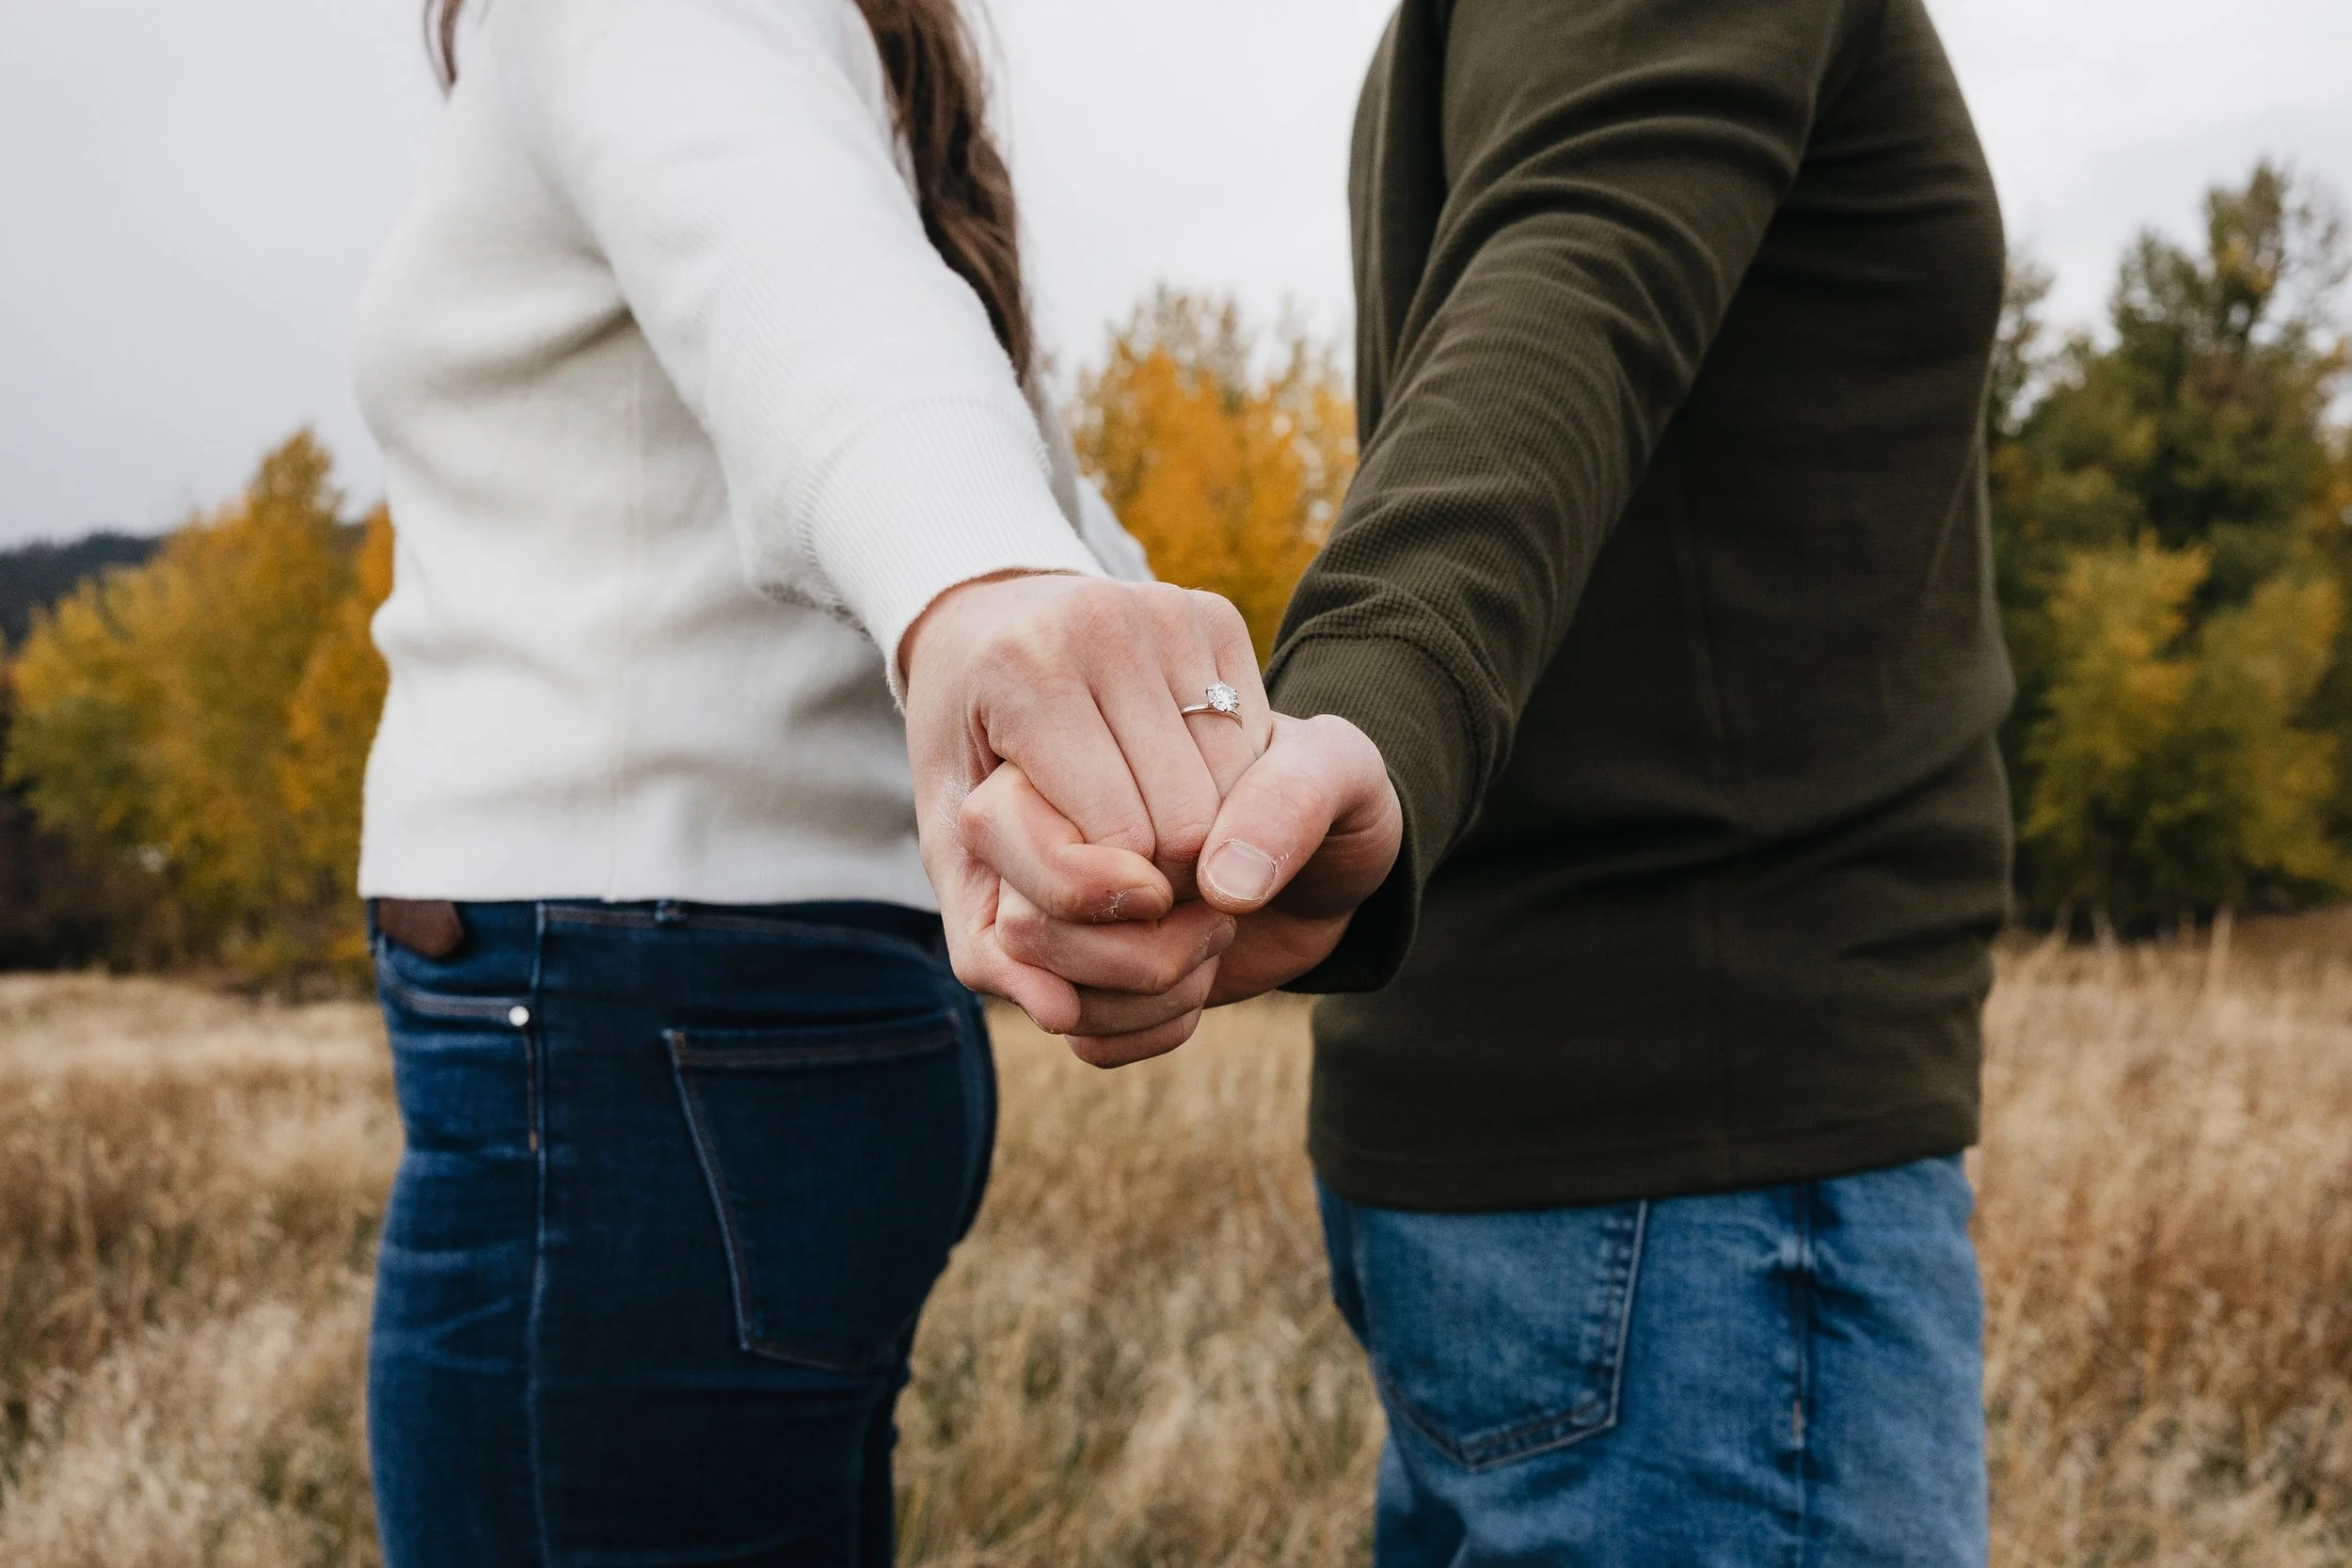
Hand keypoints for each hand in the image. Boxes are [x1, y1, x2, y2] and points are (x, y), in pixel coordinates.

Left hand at [900, 572, 1268, 1051]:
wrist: (993, 632)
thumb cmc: (974, 764)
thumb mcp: (958, 858)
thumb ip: (991, 950)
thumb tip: (1063, 1014)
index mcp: (1023, 670)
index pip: (1117, 842)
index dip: (1107, 902)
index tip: (1078, 891)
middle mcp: (1105, 623)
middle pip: (1185, 824)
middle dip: (1159, 883)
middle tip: (1113, 871)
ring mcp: (1171, 611)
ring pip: (1234, 795)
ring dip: (1201, 849)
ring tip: (1143, 836)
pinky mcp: (1219, 613)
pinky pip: (1257, 750)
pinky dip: (1228, 798)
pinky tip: (1178, 786)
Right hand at [962, 710, 1401, 1066]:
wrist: (1329, 868)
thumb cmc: (1322, 797)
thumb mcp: (1339, 769)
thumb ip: (1293, 796)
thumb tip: (1219, 882)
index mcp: (1071, 754)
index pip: (1014, 827)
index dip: (1110, 875)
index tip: (1198, 871)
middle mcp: (1041, 834)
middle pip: (1022, 924)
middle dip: (1136, 950)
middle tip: (1219, 918)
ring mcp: (1054, 913)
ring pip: (1041, 988)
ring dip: (1150, 991)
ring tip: (1216, 940)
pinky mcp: (1083, 982)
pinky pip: (1082, 1037)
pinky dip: (1151, 1029)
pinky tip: (1201, 985)